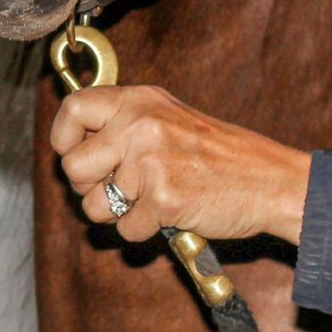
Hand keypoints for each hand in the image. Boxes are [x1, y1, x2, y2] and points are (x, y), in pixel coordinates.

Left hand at [50, 84, 311, 245]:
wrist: (269, 180)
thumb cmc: (219, 154)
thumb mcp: (169, 116)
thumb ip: (124, 122)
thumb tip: (72, 142)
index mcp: (139, 101)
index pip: (73, 108)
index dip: (63, 138)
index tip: (72, 153)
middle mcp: (139, 126)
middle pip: (72, 167)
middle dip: (88, 188)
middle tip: (117, 189)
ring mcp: (150, 162)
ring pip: (93, 205)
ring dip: (115, 214)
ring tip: (146, 201)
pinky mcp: (162, 199)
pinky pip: (125, 230)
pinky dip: (144, 231)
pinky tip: (169, 213)